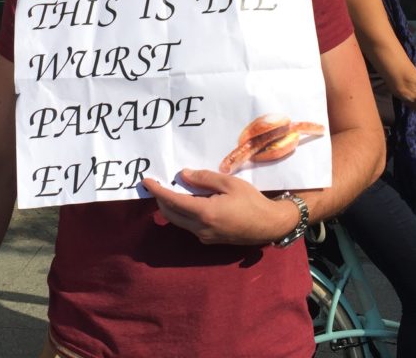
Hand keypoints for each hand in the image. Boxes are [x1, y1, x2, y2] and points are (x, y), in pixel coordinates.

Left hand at [141, 169, 298, 245]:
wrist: (269, 225)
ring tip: (170, 191)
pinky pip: (190, 226)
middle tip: (156, 184)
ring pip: (179, 221)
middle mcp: (201, 228)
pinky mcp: (210, 240)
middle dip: (160, 199)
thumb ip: (205, 179)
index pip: (172, 201)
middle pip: (171, 214)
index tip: (146, 181)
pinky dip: (183, 213)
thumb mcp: (229, 183)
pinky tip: (189, 202)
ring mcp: (205, 237)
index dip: (157, 191)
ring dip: (171, 207)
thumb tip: (184, 175)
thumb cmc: (252, 201)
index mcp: (204, 213)